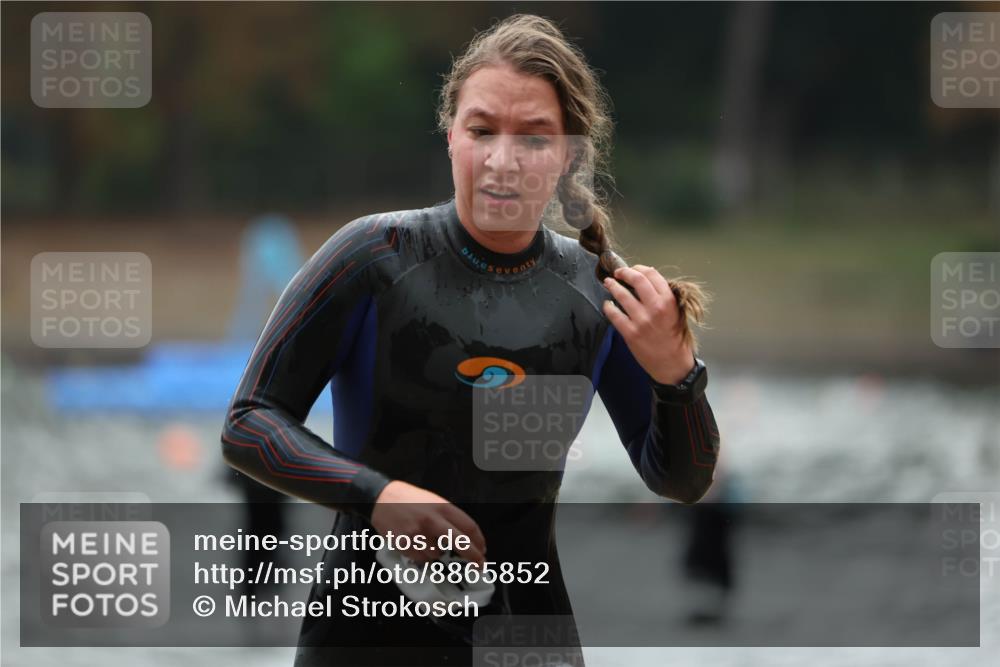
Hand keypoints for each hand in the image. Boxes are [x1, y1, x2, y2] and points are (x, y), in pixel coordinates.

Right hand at [370, 480, 486, 565]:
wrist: (381, 498)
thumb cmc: (408, 499)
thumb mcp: (433, 501)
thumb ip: (448, 517)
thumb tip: (464, 537)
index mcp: (443, 507)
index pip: (469, 527)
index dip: (479, 541)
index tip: (482, 550)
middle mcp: (433, 521)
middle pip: (461, 543)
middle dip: (473, 556)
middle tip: (478, 565)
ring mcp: (419, 534)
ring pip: (438, 554)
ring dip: (436, 553)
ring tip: (425, 540)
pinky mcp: (406, 545)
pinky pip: (421, 558)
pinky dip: (421, 555)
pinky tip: (415, 543)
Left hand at [601, 264, 695, 384]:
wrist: (673, 365)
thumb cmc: (675, 339)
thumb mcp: (676, 313)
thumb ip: (663, 297)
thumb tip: (647, 280)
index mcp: (669, 301)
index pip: (652, 275)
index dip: (640, 268)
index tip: (633, 269)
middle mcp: (655, 308)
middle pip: (636, 279)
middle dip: (624, 272)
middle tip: (618, 272)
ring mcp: (641, 320)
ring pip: (622, 295)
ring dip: (612, 286)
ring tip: (608, 283)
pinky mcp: (630, 333)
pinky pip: (614, 315)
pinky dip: (608, 307)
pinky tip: (607, 304)